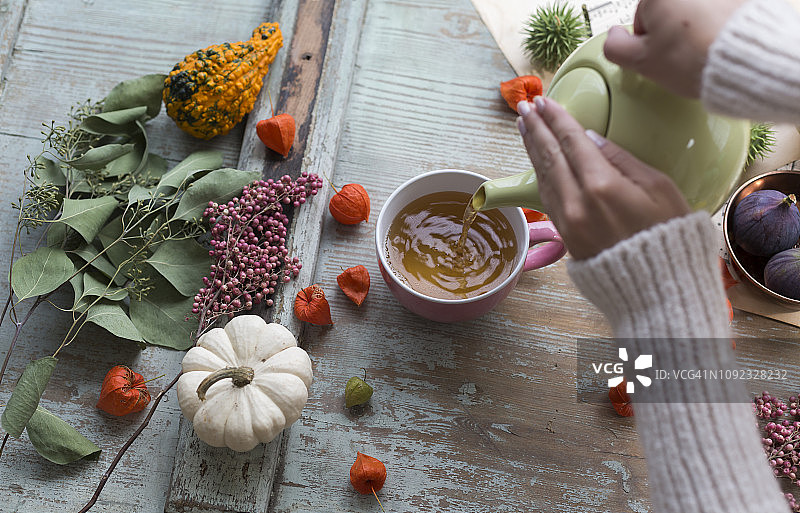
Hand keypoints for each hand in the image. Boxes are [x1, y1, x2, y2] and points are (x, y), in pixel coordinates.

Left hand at [516, 98, 689, 259]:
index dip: (556, 118)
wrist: (658, 289)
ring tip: (524, 126)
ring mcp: (566, 221)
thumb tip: (591, 140)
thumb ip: (623, 160)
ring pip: (543, 176)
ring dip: (532, 148)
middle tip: (525, 106)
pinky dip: (539, 172)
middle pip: (550, 156)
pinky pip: (547, 195)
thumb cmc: (668, 236)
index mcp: (602, 185)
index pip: (571, 141)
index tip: (544, 101)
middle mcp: (576, 202)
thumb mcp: (659, 188)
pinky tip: (537, 159)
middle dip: (536, 128)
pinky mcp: (564, 235)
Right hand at [603, 0, 746, 96]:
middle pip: (669, 11)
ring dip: (695, 29)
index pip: (641, 17)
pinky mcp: (736, 0)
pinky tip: (719, 42)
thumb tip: (614, 38)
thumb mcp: (641, 61)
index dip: (647, 41)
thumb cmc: (697, 57)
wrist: (746, 57)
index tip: (658, 54)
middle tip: (680, 55)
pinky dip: (716, 26)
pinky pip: (718, 13)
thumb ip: (615, 48)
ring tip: (703, 50)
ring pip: (695, 13)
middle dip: (672, 33)